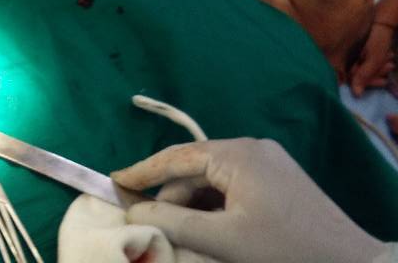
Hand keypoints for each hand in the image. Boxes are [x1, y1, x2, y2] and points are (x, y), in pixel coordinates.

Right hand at [111, 138, 389, 262]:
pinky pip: (234, 185)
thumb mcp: (223, 240)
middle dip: (171, 197)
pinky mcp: (281, 178)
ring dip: (193, 205)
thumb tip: (136, 210)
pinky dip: (216, 206)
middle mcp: (252, 147)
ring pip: (214, 179)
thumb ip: (174, 222)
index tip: (113, 182)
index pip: (176, 157)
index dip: (142, 171)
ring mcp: (269, 161)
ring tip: (181, 234)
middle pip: (195, 168)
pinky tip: (210, 230)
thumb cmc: (284, 250)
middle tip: (151, 226)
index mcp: (237, 154)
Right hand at [349, 22, 396, 96]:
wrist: (383, 20)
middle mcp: (348, 58)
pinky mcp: (360, 51)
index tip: (383, 81)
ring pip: (367, 67)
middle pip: (361, 74)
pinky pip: (368, 61)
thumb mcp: (373, 60)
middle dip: (378, 72)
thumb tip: (356, 95)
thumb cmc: (377, 40)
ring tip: (391, 60)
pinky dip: (379, 61)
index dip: (369, 82)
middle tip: (391, 66)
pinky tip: (388, 56)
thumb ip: (364, 76)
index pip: (354, 79)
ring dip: (381, 67)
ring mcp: (354, 54)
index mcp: (348, 61)